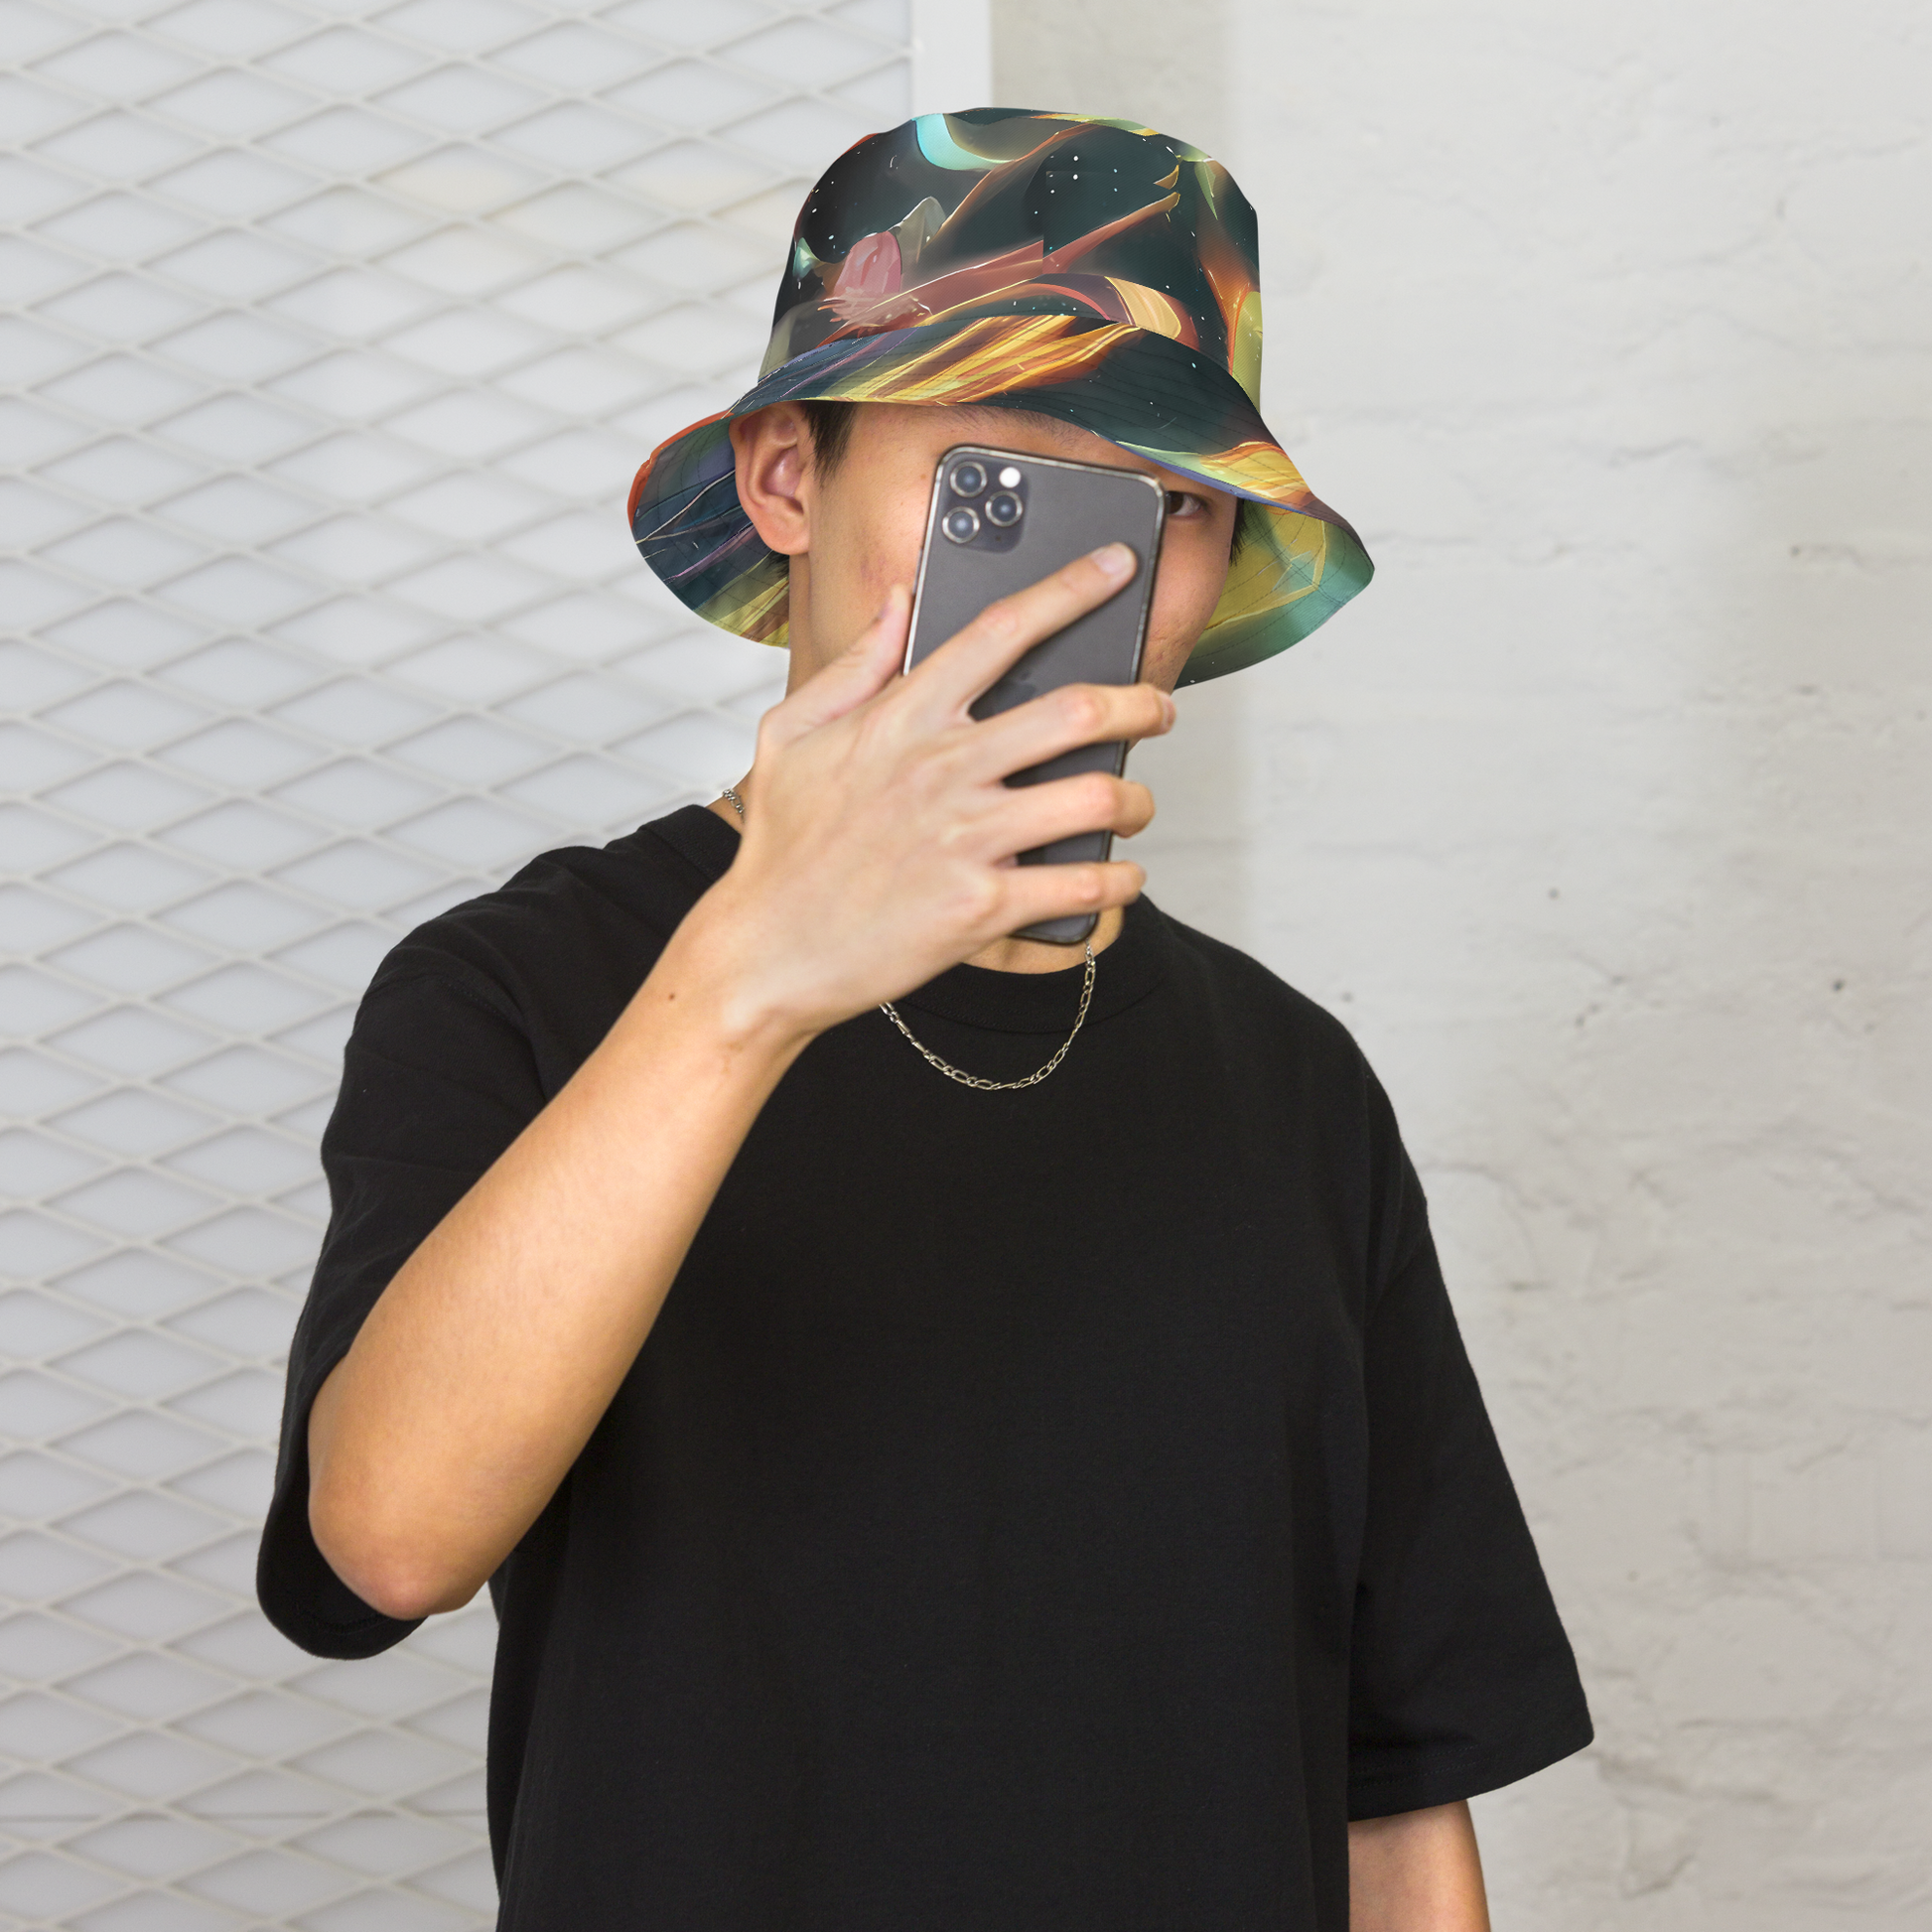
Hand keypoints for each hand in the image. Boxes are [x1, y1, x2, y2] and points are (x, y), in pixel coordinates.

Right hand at [688, 543, 1171, 1040]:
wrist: (768, 950)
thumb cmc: (783, 846)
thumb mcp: (793, 733)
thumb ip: (856, 663)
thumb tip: (899, 601)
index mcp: (903, 718)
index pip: (1000, 631)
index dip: (1070, 588)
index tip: (1116, 565)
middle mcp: (943, 768)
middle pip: (1077, 710)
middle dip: (1141, 702)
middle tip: (1159, 707)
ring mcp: (966, 838)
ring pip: (1095, 796)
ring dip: (1136, 798)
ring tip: (1134, 804)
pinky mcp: (981, 906)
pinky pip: (1083, 885)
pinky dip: (1119, 880)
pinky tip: (1121, 875)